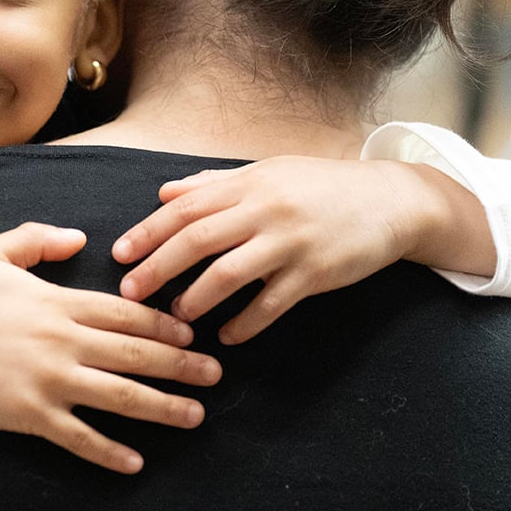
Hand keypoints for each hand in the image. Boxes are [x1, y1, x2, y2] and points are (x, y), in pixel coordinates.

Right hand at [0, 222, 220, 474]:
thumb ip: (36, 239)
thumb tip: (77, 238)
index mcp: (55, 301)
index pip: (124, 313)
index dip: (163, 325)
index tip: (192, 334)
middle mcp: (61, 340)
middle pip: (136, 354)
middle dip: (181, 365)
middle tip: (216, 376)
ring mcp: (48, 379)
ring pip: (120, 395)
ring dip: (163, 407)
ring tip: (195, 416)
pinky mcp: (27, 414)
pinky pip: (78, 437)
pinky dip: (109, 452)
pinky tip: (134, 463)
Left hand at [111, 158, 472, 344]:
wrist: (390, 200)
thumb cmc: (321, 186)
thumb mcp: (267, 173)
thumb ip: (214, 184)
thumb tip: (164, 193)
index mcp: (249, 184)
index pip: (185, 207)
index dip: (149, 231)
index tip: (120, 254)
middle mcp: (266, 209)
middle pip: (198, 239)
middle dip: (158, 267)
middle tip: (130, 293)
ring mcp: (292, 242)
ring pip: (230, 273)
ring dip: (197, 298)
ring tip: (176, 317)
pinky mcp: (317, 273)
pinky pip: (272, 304)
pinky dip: (246, 322)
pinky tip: (228, 337)